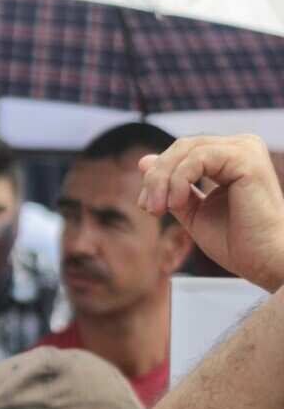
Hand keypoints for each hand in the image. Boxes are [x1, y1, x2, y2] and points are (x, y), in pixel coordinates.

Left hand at [139, 135, 283, 290]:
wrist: (264, 261)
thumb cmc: (236, 242)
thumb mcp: (192, 210)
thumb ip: (171, 186)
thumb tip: (144, 160)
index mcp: (231, 157)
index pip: (182, 152)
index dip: (157, 176)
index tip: (146, 206)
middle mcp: (241, 147)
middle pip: (181, 147)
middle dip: (156, 178)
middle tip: (148, 208)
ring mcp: (246, 149)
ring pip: (185, 150)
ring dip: (162, 181)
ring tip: (157, 209)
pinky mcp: (247, 158)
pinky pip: (197, 158)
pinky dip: (178, 181)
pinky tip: (176, 204)